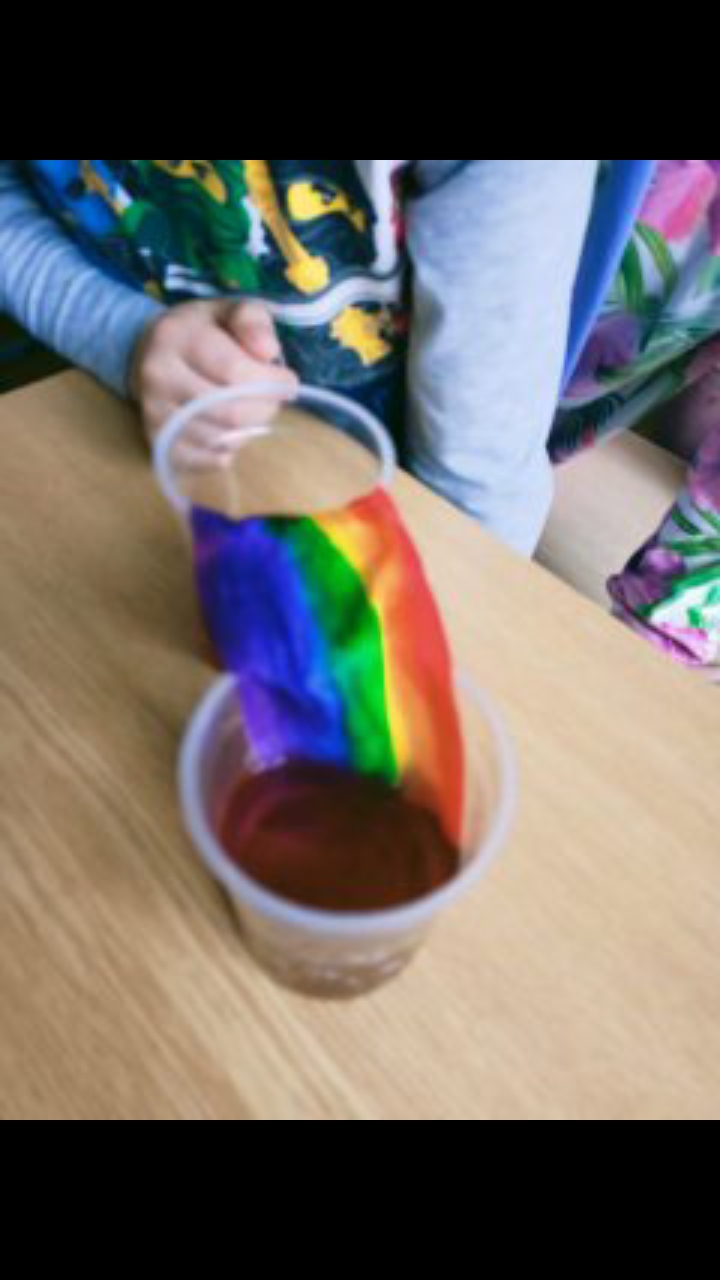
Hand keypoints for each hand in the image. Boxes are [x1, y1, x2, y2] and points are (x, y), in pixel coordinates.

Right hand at [130, 299, 297, 466]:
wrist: (151, 353)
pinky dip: (228, 451)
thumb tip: (269, 352)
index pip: (234, 371)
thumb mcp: (230, 311)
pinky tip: (231, 431)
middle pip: (230, 412)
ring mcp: (154, 412)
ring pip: (220, 439)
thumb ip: (253, 322)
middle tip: (272, 400)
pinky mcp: (158, 441)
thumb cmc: (203, 331)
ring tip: (251, 411)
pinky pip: (206, 460)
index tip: (288, 381)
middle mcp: (158, 375)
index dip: (272, 382)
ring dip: (249, 431)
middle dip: (264, 409)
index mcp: (176, 336)